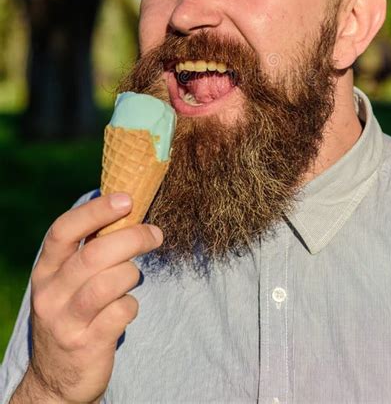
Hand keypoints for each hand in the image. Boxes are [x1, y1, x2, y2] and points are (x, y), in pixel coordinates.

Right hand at [12, 194, 161, 403]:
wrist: (56, 379)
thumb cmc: (73, 314)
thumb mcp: (67, 282)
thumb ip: (89, 250)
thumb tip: (125, 206)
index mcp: (46, 270)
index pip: (63, 230)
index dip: (96, 211)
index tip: (127, 199)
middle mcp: (51, 294)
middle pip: (94, 255)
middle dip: (132, 238)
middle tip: (155, 234)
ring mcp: (66, 322)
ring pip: (109, 283)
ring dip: (132, 274)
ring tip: (133, 277)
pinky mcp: (86, 344)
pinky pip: (120, 312)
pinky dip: (131, 305)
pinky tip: (127, 308)